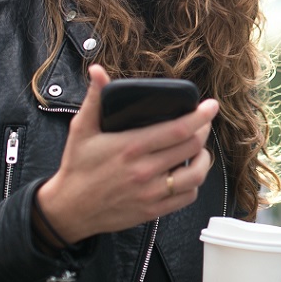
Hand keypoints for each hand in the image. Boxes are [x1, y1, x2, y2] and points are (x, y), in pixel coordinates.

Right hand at [36, 65, 217, 242]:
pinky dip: (193, 183)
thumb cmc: (77, 166)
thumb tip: (97, 71)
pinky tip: (186, 172)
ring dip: (203, 159)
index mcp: (131, 147)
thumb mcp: (81, 129)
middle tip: (202, 124)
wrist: (68, 208)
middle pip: (191, 148)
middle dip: (203, 132)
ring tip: (197, 149)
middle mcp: (144, 170)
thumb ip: (94, 99)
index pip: (178, 129)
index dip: (200, 116)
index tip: (211, 106)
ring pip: (196, 175)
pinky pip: (187, 196)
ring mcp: (150, 193)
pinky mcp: (152, 210)